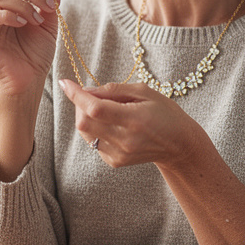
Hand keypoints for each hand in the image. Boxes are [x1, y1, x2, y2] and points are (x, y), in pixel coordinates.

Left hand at [57, 78, 202, 168]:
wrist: (178, 145)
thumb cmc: (165, 113)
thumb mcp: (145, 92)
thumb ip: (114, 89)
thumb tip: (87, 90)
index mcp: (134, 119)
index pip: (96, 108)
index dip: (77, 95)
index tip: (65, 83)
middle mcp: (125, 140)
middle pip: (84, 122)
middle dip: (79, 105)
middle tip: (90, 95)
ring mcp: (119, 154)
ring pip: (85, 134)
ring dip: (85, 117)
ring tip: (101, 108)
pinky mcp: (115, 162)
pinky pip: (93, 143)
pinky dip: (94, 129)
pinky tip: (109, 124)